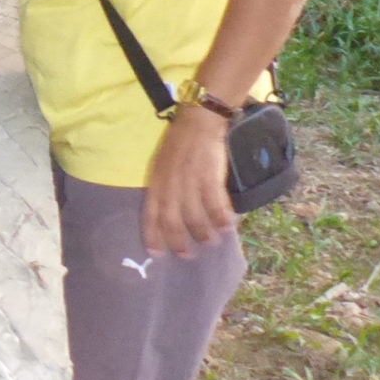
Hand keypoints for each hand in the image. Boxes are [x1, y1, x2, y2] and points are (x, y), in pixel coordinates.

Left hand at [143, 107, 236, 257]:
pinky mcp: (208, 178)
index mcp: (156, 182)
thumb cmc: (178, 144)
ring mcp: (189, 182)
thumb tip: (169, 213)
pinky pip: (215, 204)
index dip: (153, 235)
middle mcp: (170, 185)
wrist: (197, 123)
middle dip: (178, 241)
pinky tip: (228, 227)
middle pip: (172, 220)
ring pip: (194, 216)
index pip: (150, 214)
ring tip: (210, 242)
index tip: (156, 254)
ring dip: (203, 233)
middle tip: (186, 255)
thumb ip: (163, 188)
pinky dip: (221, 218)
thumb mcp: (161, 166)